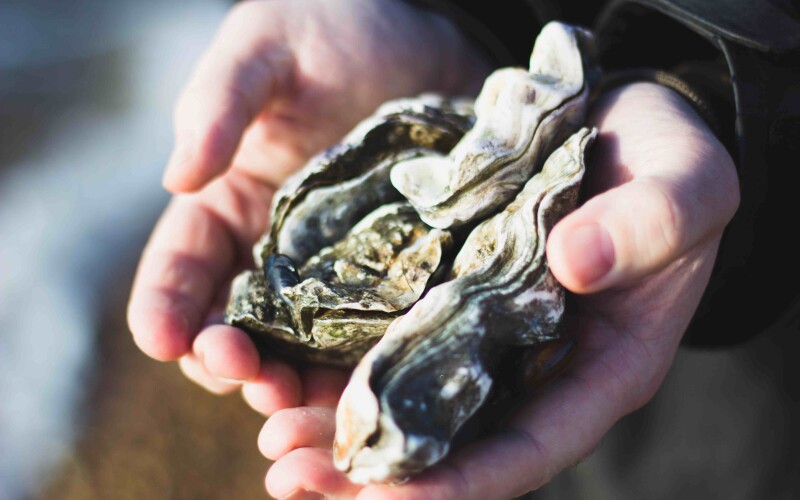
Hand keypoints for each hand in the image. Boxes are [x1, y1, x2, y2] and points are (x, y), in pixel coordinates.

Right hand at [126, 0, 489, 407]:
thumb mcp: (267, 48)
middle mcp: (278, 253)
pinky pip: (372, 338)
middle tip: (243, 374)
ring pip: (302, 351)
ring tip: (294, 401)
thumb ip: (220, 104)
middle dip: (230, 360)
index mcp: (232, 204)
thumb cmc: (338, 30)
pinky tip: (366, 388)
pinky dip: (360, 372)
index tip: (163, 339)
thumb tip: (177, 178)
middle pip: (238, 326)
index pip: (184, 268)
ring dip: (291, 385)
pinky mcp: (396, 280)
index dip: (166, 307)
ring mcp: (339, 274)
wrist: (430, 42)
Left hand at [257, 82, 739, 497]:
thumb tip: (574, 266)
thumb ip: (650, 225)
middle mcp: (532, 362)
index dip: (465, 481)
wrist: (618, 120)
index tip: (389, 494)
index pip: (532, 446)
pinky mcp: (444, 285)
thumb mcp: (688, 185)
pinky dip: (340, 351)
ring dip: (339, 419)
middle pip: (453, 439)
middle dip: (375, 468)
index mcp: (602, 366)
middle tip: (292, 475)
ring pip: (408, 393)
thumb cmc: (669, 161)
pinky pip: (388, 329)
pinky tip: (283, 355)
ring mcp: (482, 326)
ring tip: (271, 433)